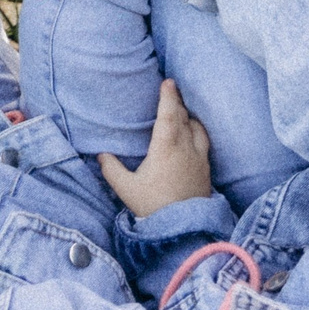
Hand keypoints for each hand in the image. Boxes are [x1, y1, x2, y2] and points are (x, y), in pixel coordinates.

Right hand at [97, 80, 213, 216]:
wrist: (183, 227)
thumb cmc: (153, 205)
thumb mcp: (126, 188)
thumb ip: (111, 169)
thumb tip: (102, 155)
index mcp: (166, 146)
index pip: (169, 114)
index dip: (168, 96)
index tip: (168, 82)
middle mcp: (186, 147)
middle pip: (184, 117)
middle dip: (177, 103)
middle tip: (172, 92)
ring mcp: (199, 158)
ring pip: (198, 129)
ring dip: (190, 117)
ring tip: (183, 113)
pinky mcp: (206, 170)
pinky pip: (204, 142)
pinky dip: (198, 132)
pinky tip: (193, 137)